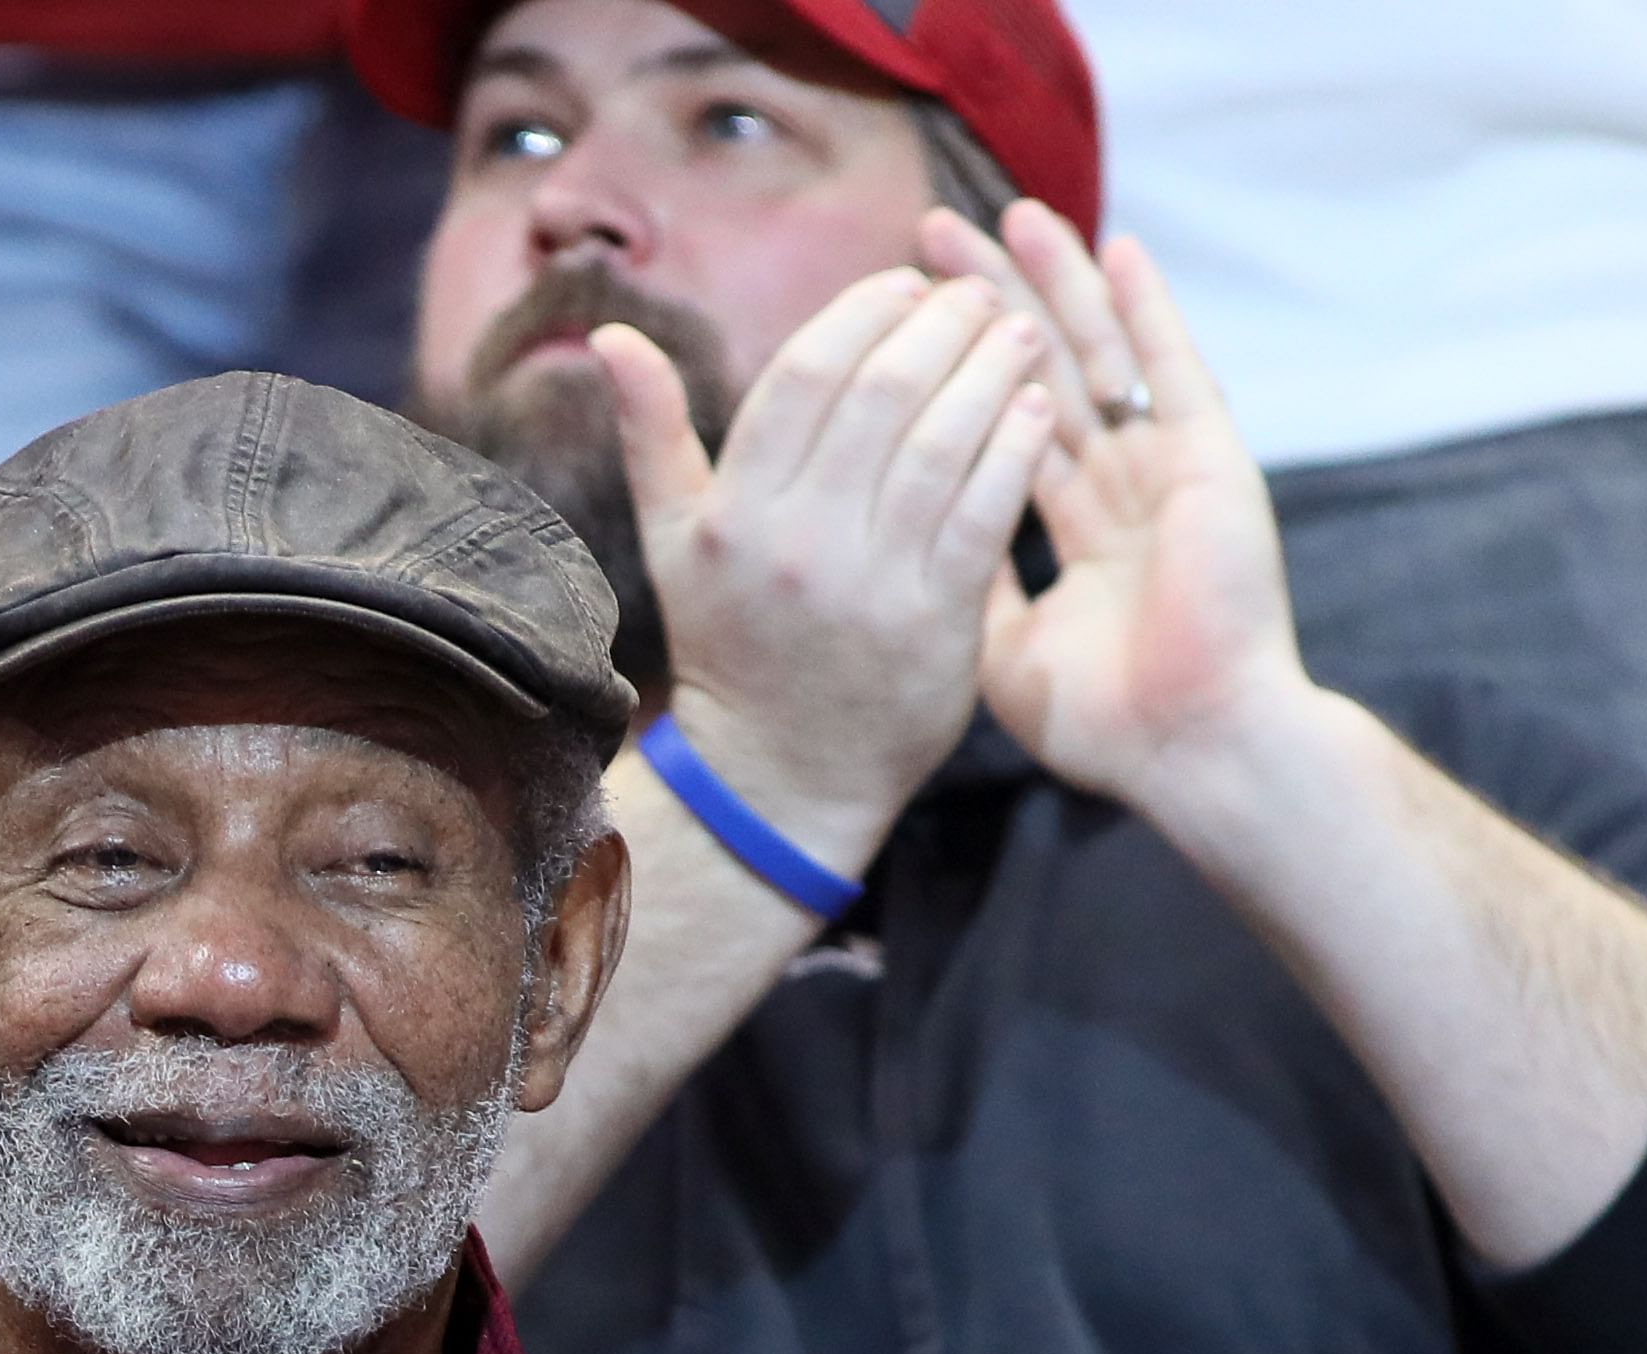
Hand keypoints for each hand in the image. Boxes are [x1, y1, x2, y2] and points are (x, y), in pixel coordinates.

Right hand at [587, 262, 1057, 868]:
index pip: (806, 374)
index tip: (909, 283)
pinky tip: (1036, 408)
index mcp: (734, 513)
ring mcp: (870, 585)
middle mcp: (798, 543)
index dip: (864, 312)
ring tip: (1022, 336)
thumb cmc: (732, 644)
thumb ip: (652, 433)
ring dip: (992, 372)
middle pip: (884, 395)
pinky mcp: (935, 624)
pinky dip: (1016, 449)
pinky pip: (986, 512)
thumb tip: (611, 336)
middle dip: (943, 326)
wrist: (780, 778)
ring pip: (943, 443)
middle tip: (982, 296)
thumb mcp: (674, 543)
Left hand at [939, 204, 1321, 809]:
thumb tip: (910, 538)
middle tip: (931, 236)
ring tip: (1009, 212)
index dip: (950, 372)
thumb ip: (968, 584)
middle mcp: (1123, 488)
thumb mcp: (1002, 654)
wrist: (1195, 754)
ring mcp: (1168, 470)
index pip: (1000, 428)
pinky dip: (1148, 309)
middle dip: (984, 304)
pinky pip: (1176, 370)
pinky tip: (1116, 249)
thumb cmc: (1109, 726)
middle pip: (1041, 372)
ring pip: (1102, 353)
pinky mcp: (1211, 463)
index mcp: (1081, 532)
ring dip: (1058, 282)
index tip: (895, 319)